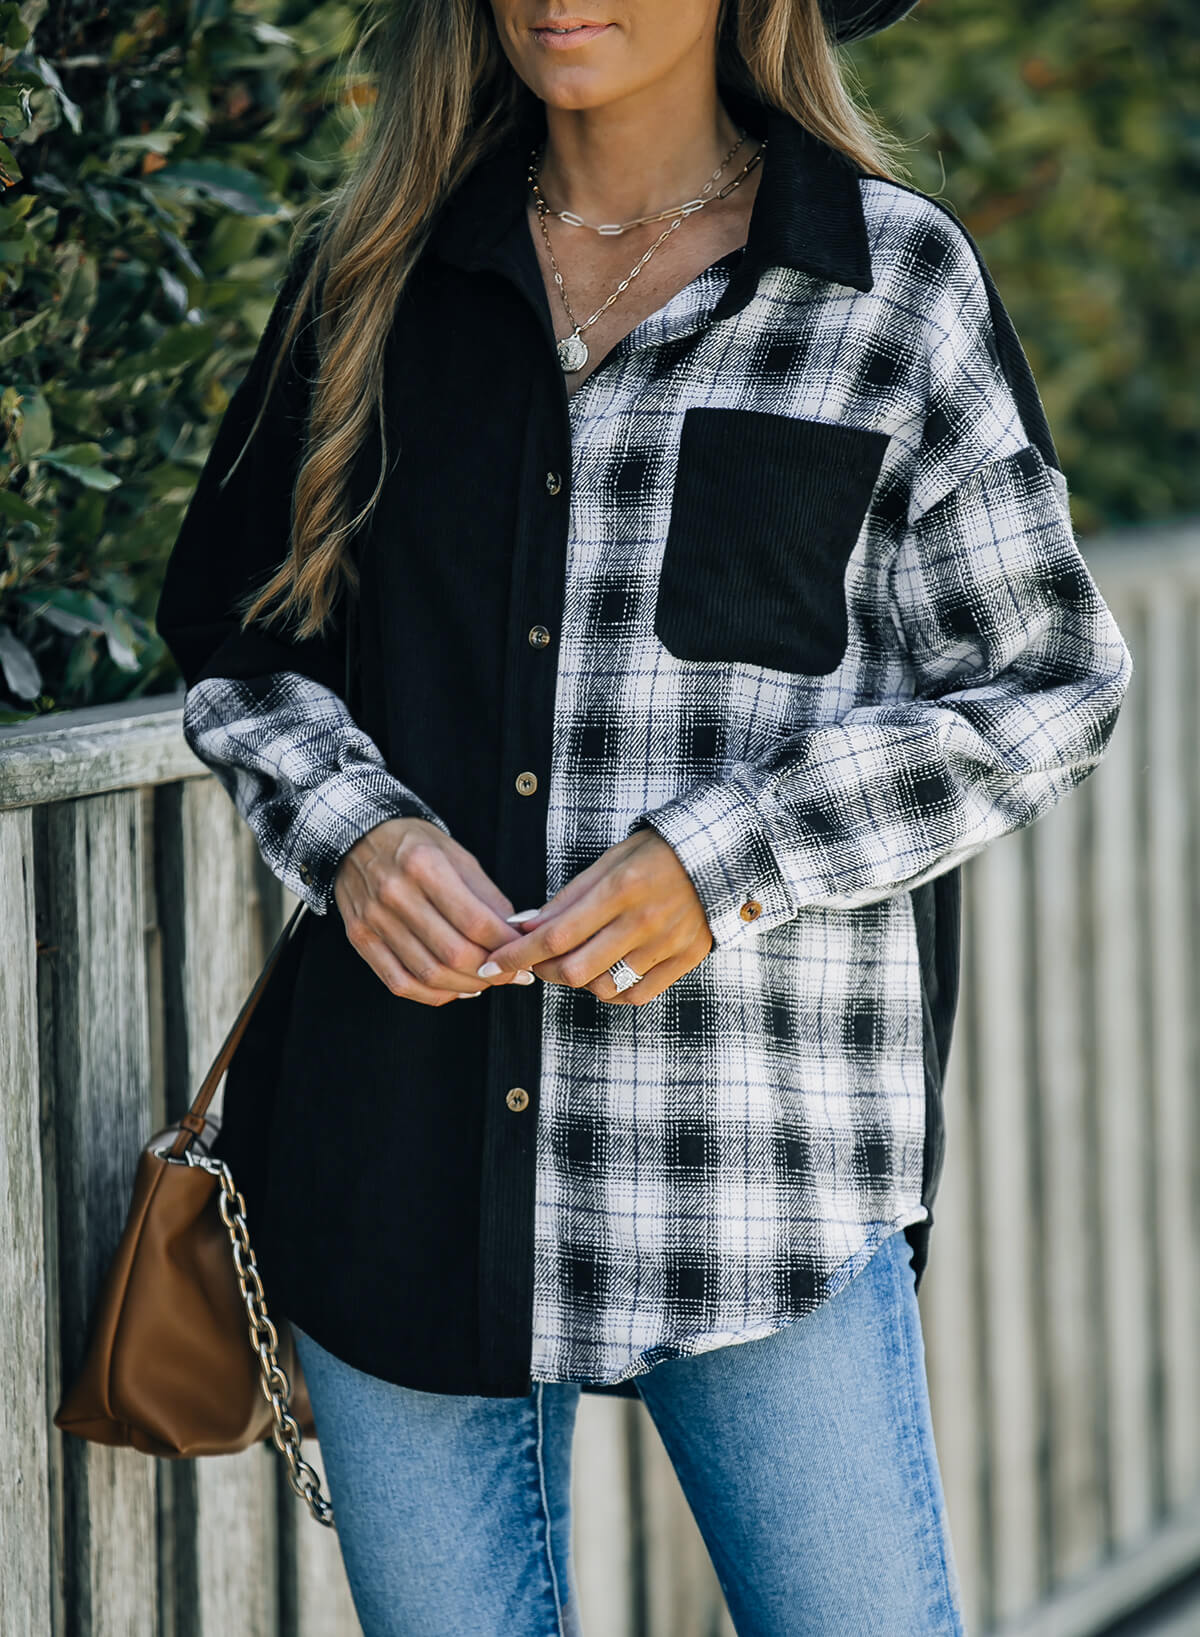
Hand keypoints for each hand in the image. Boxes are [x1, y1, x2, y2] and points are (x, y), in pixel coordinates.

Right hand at [333, 817, 534, 1004]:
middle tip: (511, 974)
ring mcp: (375, 920)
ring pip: (429, 974)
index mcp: (425, 866)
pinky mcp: (361, 938)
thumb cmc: (412, 843)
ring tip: (486, 981)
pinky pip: (399, 982)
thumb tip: (515, 932)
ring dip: (466, 986)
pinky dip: (433, 994)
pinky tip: (454, 989)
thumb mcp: (457, 854)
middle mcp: (396, 894)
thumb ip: (487, 896)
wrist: (356, 836)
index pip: (475, 921)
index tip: (524, 952)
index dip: (506, 944)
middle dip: (491, 971)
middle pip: (453, 952)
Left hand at [474, 828, 712, 1004]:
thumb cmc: (658, 853)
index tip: (491, 962)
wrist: (721, 855)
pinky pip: (636, 994)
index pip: (555, 934)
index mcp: (621, 889)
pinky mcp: (685, 960)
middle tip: (533, 961)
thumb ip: (568, 897)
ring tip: (573, 961)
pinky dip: (612, 991)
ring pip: (603, 987)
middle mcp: (644, 921)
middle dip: (542, 970)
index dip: (517, 953)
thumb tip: (525, 925)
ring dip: (576, 980)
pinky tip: (604, 973)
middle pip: (575, 969)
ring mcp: (668, 944)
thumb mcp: (610, 861)